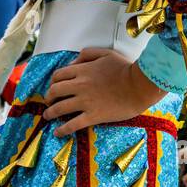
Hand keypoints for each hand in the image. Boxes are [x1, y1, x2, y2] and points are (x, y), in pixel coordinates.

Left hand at [43, 48, 163, 134]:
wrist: (139, 86)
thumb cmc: (125, 68)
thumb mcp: (105, 54)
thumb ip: (87, 54)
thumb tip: (73, 63)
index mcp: (82, 70)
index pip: (58, 75)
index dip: (52, 82)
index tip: (53, 87)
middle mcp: (80, 86)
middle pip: (54, 91)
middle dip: (48, 97)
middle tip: (48, 102)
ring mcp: (85, 102)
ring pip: (59, 108)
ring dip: (50, 113)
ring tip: (47, 116)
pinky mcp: (93, 116)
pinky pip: (73, 124)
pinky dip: (62, 129)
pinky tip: (58, 133)